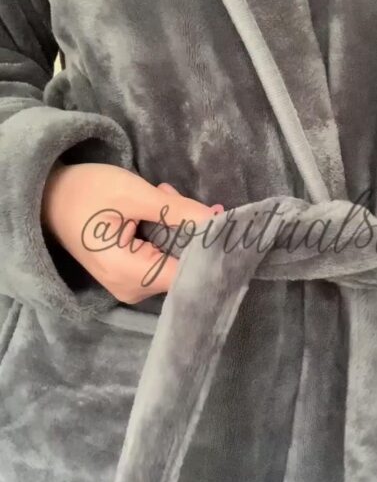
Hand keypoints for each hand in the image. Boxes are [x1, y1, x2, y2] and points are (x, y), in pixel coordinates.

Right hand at [41, 162, 221, 303]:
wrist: (47, 195)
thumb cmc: (85, 192)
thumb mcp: (134, 194)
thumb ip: (178, 211)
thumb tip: (220, 221)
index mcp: (128, 275)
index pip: (187, 276)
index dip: (209, 252)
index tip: (225, 225)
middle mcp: (131, 290)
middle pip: (182, 267)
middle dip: (189, 232)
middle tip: (176, 197)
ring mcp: (130, 285)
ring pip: (173, 260)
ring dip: (175, 227)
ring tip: (162, 195)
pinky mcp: (130, 276)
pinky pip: (160, 258)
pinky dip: (164, 233)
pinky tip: (155, 207)